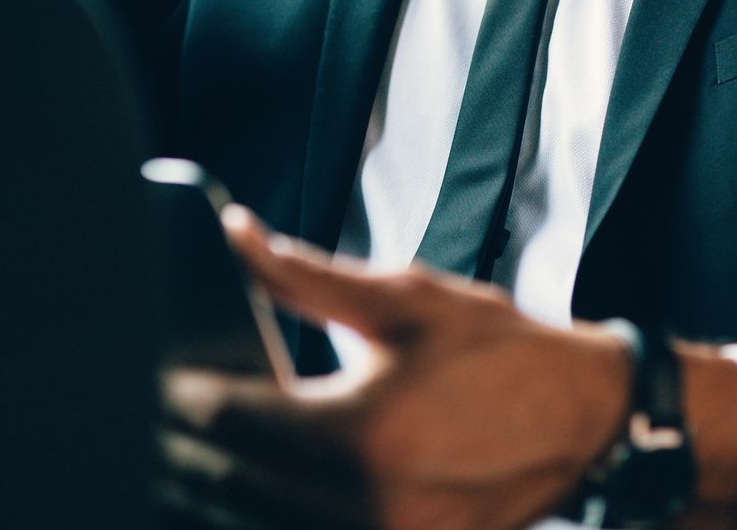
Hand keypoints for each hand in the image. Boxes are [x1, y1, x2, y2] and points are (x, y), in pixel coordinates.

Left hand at [156, 210, 632, 529]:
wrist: (584, 415)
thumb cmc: (498, 350)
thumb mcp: (404, 300)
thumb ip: (308, 276)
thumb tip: (237, 235)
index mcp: (361, 427)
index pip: (234, 419)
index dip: (182, 398)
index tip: (154, 377)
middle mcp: (367, 498)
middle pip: (232, 487)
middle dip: (185, 453)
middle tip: (152, 422)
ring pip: (262, 521)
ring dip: (221, 493)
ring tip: (188, 460)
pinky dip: (270, 512)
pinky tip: (251, 490)